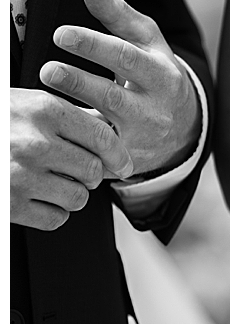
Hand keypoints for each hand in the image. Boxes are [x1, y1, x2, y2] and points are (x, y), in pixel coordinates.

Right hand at [10, 87, 133, 230]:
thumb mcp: (26, 105)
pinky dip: (51, 213)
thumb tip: (111, 135)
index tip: (123, 165)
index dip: (119, 155)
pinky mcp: (10, 205)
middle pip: (95, 171)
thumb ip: (66, 117)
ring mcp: (22, 176)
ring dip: (70, 194)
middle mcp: (35, 143)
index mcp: (44, 110)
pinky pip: (56, 218)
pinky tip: (36, 199)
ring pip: (79, 198)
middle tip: (73, 170)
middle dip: (89, 175)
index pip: (104, 138)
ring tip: (50, 182)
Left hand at [38, 0, 200, 175]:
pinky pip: (98, 154)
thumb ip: (117, 14)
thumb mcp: (147, 42)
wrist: (184, 127)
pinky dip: (76, 146)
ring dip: (72, 116)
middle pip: (114, 96)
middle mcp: (154, 108)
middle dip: (79, 83)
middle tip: (48, 70)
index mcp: (160, 73)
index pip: (126, 57)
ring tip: (42, 100)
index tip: (61, 34)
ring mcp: (141, 136)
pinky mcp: (127, 159)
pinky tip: (52, 134)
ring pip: (104, 131)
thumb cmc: (156, 73)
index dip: (93, 46)